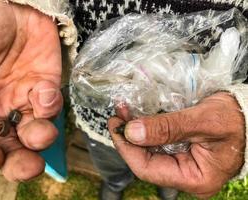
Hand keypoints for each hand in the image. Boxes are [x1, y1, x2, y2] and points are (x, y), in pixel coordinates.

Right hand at [0, 0, 62, 180]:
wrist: (0, 6)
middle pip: (9, 147)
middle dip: (20, 162)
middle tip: (29, 167)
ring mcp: (20, 98)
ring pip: (34, 131)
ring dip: (40, 138)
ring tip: (42, 135)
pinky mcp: (44, 84)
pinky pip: (50, 104)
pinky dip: (50, 104)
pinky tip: (44, 94)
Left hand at [109, 92, 244, 197]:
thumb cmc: (235, 120)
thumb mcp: (202, 121)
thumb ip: (167, 128)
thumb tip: (132, 132)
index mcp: (195, 178)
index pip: (148, 170)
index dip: (128, 149)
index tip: (117, 128)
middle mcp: (186, 175)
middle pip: (146, 160)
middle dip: (128, 137)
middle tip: (117, 116)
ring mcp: (182, 164)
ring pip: (148, 151)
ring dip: (135, 131)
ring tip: (124, 113)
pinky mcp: (179, 153)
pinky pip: (156, 144)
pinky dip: (145, 130)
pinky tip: (138, 117)